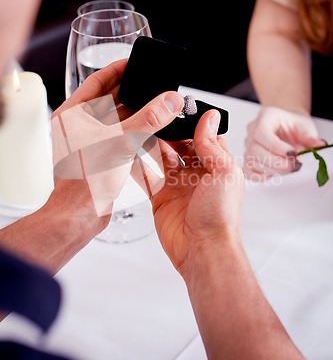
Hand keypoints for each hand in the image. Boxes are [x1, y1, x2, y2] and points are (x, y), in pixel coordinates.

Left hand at [50, 59, 184, 239]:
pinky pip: (122, 136)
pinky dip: (136, 132)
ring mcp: (90, 141)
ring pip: (118, 119)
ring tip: (158, 104)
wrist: (81, 214)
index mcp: (73, 115)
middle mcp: (80, 126)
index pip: (97, 81)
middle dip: (133, 92)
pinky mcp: (101, 156)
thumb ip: (148, 119)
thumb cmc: (84, 182)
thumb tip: (169, 101)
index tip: (135, 61)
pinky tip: (153, 129)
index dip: (118, 69)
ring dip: (138, 113)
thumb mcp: (120, 142)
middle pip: (110, 99)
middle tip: (153, 83)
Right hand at [136, 109, 244, 273]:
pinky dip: (139, 165)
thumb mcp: (223, 172)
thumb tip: (209, 117)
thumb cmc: (220, 216)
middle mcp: (197, 174)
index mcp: (216, 166)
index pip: (203, 137)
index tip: (177, 111)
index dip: (191, 124)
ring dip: (152, 145)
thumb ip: (212, 145)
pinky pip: (148, 177)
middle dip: (168, 133)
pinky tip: (131, 151)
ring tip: (141, 129)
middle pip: (180, 145)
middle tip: (154, 118)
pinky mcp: (160, 198)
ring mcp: (177, 185)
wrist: (202, 249)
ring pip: (162, 158)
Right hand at [243, 106, 324, 180]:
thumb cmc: (293, 124)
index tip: (293, 154)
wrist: (287, 126)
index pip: (262, 133)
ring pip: (252, 162)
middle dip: (277, 162)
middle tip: (294, 166)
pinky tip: (275, 173)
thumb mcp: (304, 127)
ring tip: (289, 168)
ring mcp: (248, 145)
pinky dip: (261, 176)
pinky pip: (248, 171)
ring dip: (272, 170)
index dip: (276, 147)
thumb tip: (318, 147)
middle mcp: (252, 130)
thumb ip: (309, 138)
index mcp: (265, 117)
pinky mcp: (248, 158)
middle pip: (255, 150)